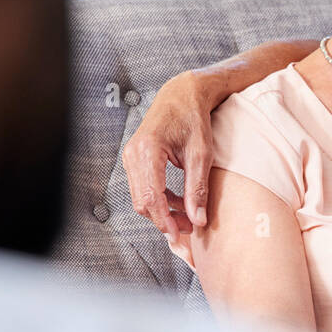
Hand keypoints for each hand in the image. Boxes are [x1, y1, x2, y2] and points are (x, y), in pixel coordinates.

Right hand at [123, 70, 214, 239]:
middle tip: (190, 228)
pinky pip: (142, 188)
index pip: (151, 196)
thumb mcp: (202, 155)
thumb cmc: (193, 119)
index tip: (180, 235)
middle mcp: (133, 153)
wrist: (181, 96)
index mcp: (148, 150)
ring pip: (140, 197)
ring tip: (188, 217)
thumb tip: (197, 220)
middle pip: (142, 201)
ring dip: (162, 211)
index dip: (164, 220)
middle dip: (165, 219)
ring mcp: (130, 156)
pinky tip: (178, 202)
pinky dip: (159, 199)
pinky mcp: (134, 159)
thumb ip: (197, 188)